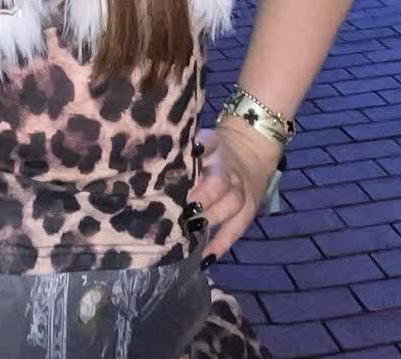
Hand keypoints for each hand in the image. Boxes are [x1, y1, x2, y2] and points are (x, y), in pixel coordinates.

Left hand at [191, 118, 282, 260]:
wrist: (251, 149)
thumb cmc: (212, 152)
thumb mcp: (199, 143)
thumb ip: (179, 156)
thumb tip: (148, 173)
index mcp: (213, 145)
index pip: (206, 145)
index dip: (194, 157)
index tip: (177, 172)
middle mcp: (229, 167)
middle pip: (219, 182)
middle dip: (200, 198)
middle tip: (179, 211)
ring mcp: (242, 189)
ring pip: (231, 204)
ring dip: (210, 219)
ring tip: (189, 230)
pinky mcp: (250, 209)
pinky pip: (238, 228)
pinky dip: (222, 244)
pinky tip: (205, 258)